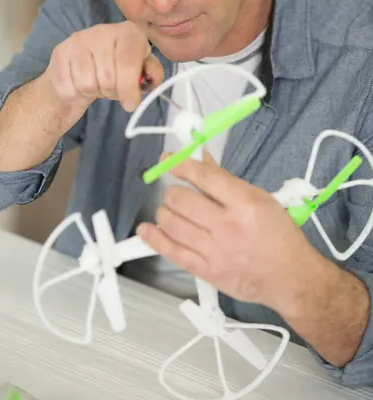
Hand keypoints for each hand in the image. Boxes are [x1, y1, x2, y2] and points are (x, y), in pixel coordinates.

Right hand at [44, 21, 163, 113]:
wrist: (82, 70)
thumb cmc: (116, 71)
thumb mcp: (140, 70)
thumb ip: (152, 73)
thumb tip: (151, 79)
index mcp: (129, 32)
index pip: (129, 62)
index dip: (130, 87)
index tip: (131, 104)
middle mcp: (103, 30)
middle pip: (109, 77)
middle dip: (113, 92)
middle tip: (113, 90)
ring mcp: (79, 39)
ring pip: (88, 84)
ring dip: (94, 92)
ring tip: (97, 84)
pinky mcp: (60, 52)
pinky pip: (69, 87)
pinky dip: (76, 94)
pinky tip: (79, 84)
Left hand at [137, 154, 324, 314]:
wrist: (291, 277)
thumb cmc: (279, 235)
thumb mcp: (261, 198)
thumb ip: (226, 181)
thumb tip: (201, 160)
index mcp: (245, 204)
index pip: (204, 177)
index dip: (181, 165)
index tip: (168, 160)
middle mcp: (228, 226)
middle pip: (183, 200)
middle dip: (173, 192)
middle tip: (176, 193)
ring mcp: (215, 251)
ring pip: (172, 224)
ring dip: (165, 211)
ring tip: (169, 209)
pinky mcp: (207, 271)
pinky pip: (172, 252)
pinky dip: (154, 238)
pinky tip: (146, 229)